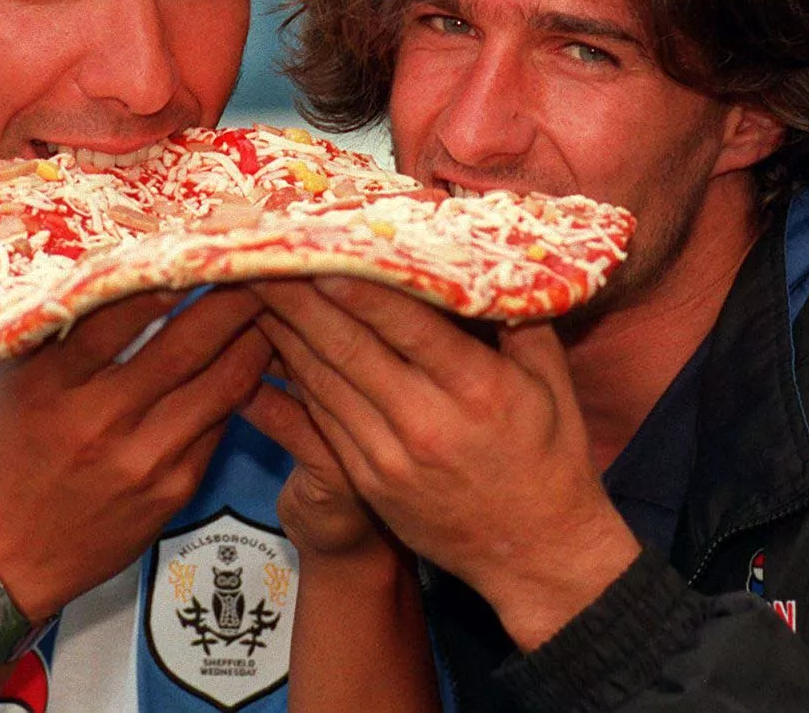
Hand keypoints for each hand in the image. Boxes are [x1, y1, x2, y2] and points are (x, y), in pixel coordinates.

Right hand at [0, 286, 270, 619]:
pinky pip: (219, 425)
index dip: (168, 274)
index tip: (199, 243)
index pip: (119, 313)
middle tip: (260, 260)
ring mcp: (139, 461)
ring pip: (219, 385)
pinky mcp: (170, 491)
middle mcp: (95, 421)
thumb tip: (86, 253)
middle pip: (184, 345)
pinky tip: (256, 358)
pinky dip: (242, 386)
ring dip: (253, 339)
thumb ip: (36, 321)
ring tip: (273, 303)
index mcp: (44, 383)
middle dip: (231, 297)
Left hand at [253, 278, 638, 649]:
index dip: (359, 290)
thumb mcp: (551, 382)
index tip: (321, 253)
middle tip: (262, 258)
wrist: (536, 556)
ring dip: (285, 335)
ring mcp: (391, 458)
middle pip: (349, 349)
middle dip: (301, 301)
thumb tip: (484, 261)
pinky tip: (273, 347)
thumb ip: (519, 321)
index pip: (407, 328)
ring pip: (324, 384)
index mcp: (478, 389)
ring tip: (256, 291)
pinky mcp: (369, 482)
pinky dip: (294, 380)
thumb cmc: (550, 457)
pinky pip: (321, 420)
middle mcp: (428, 423)